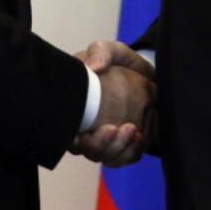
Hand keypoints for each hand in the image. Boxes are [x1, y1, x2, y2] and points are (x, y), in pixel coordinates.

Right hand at [68, 41, 155, 166]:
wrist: (146, 77)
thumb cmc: (121, 64)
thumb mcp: (112, 51)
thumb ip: (102, 52)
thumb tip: (94, 66)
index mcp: (74, 106)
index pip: (64, 130)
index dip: (72, 139)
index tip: (83, 134)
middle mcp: (84, 127)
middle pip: (86, 149)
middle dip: (100, 145)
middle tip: (116, 128)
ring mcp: (102, 138)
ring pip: (104, 157)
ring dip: (118, 149)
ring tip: (133, 131)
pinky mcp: (120, 145)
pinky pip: (122, 158)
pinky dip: (129, 153)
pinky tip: (139, 139)